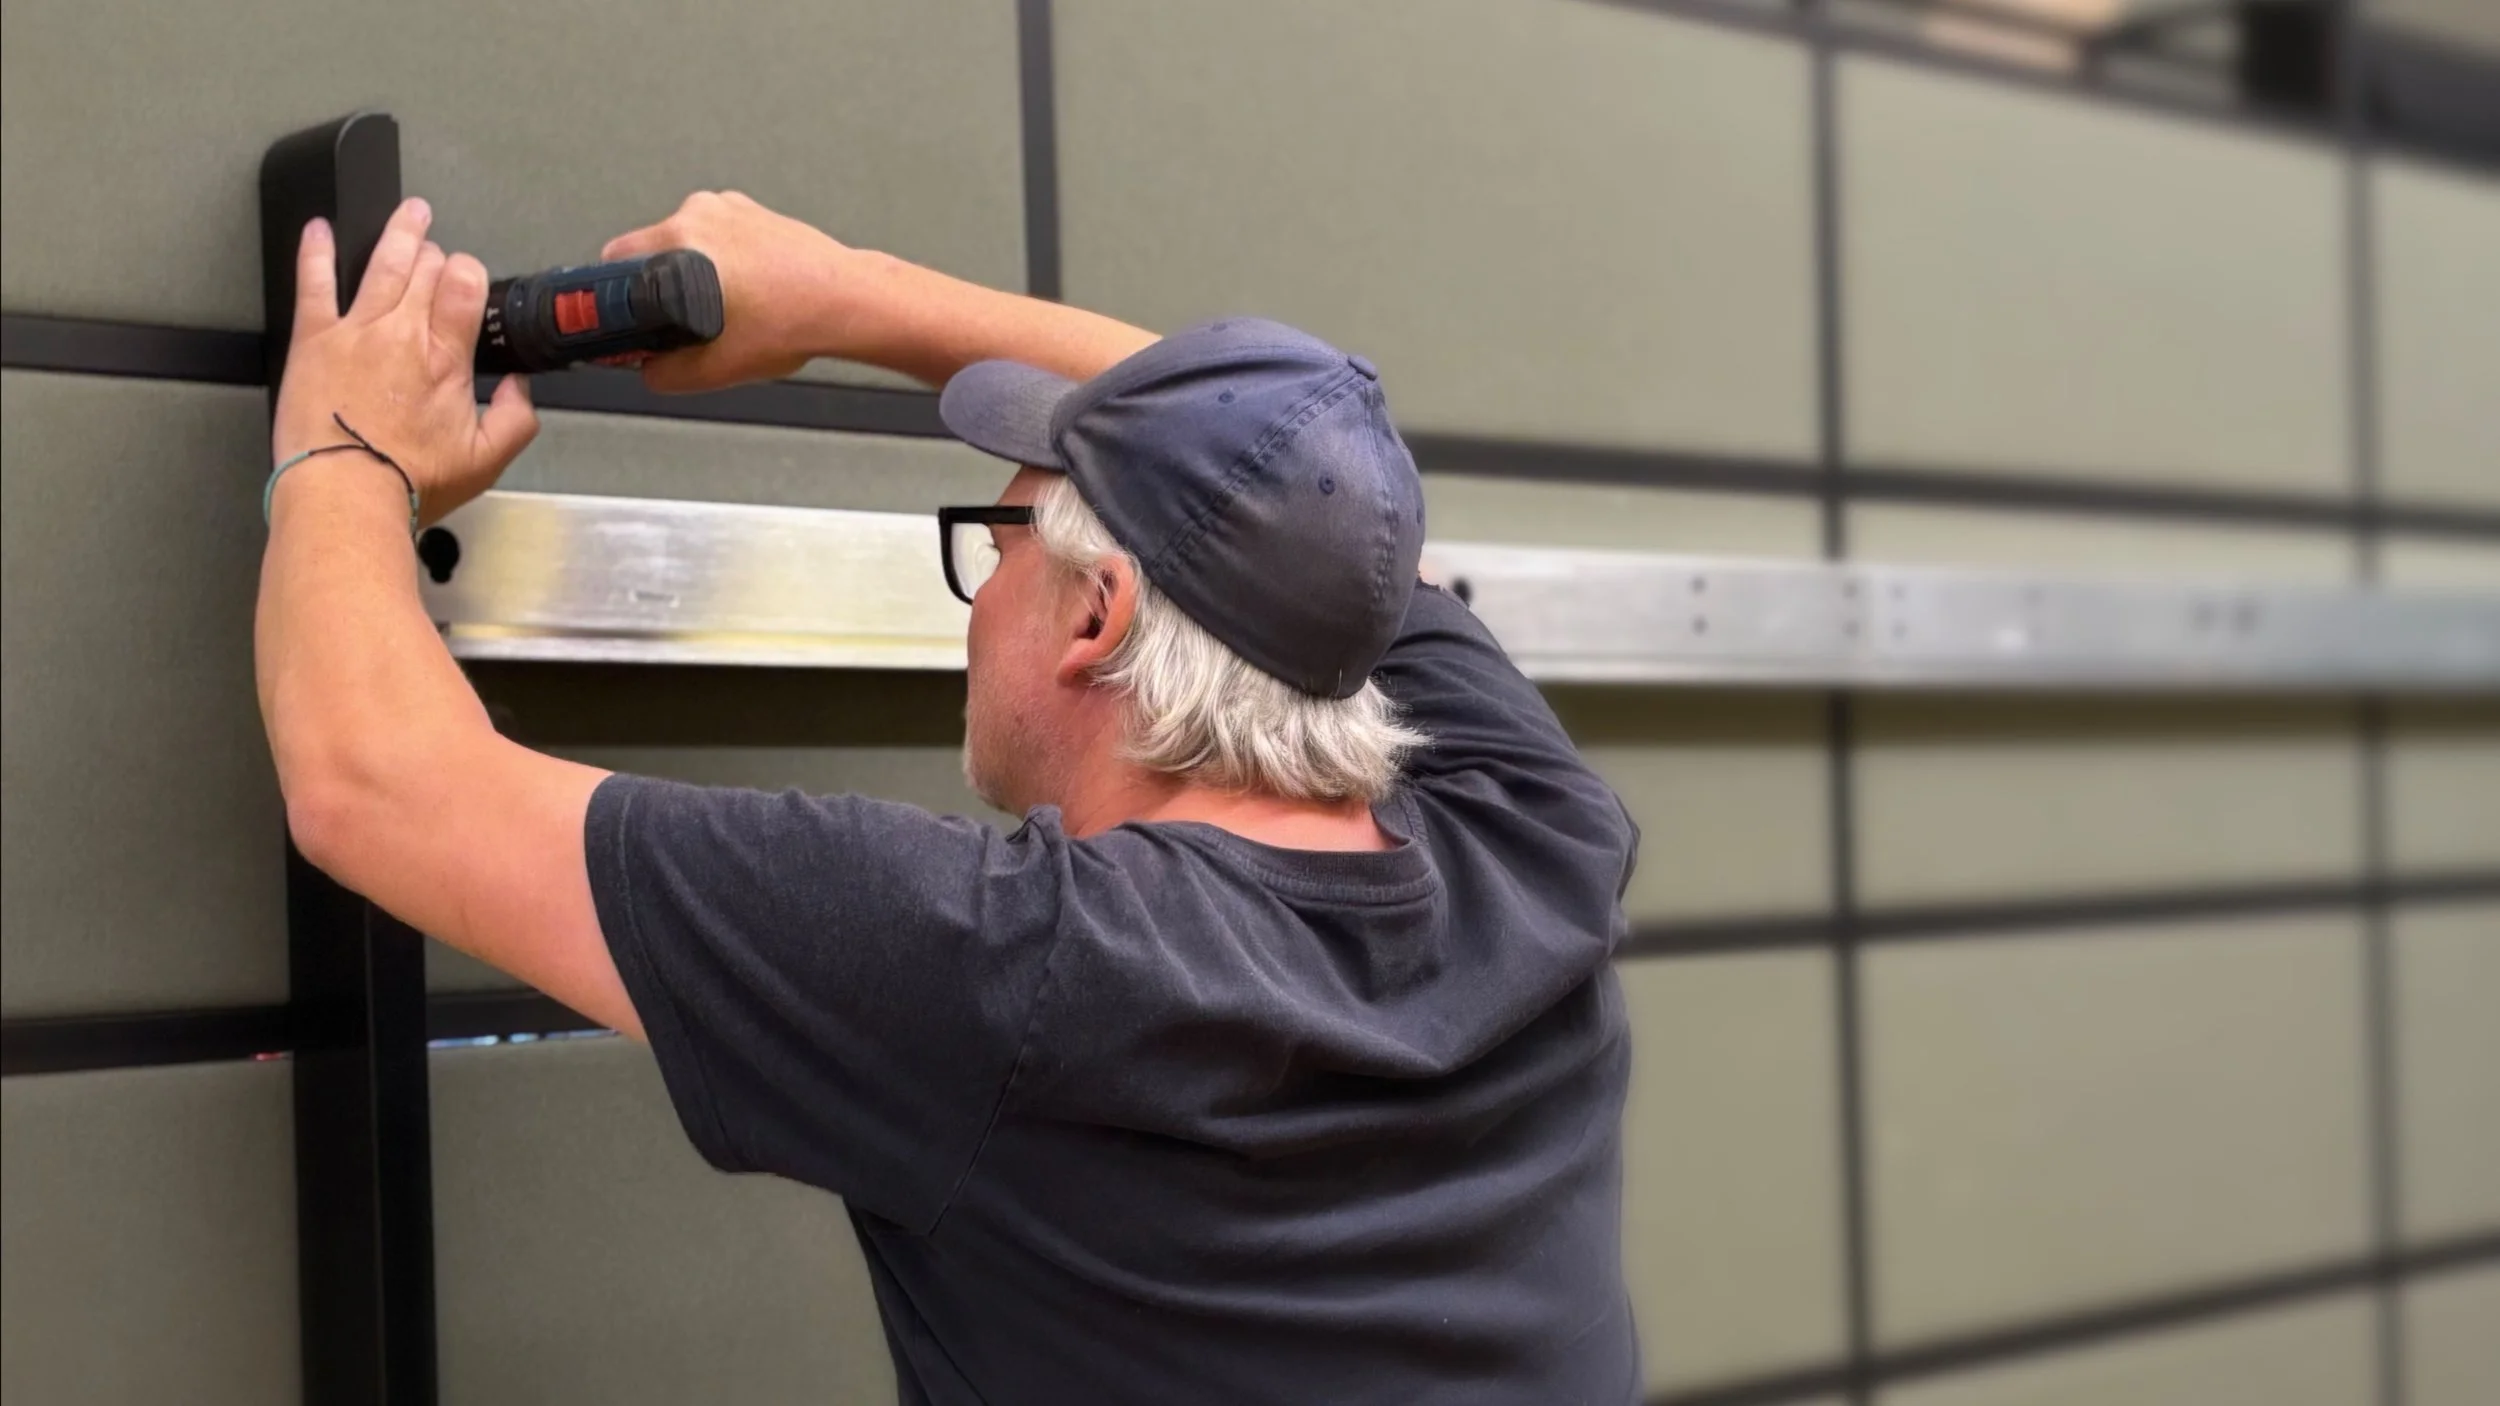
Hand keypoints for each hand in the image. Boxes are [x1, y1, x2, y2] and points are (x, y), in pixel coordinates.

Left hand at [273, 198, 537, 526]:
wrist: (345, 493)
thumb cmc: (407, 481)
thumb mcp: (485, 461)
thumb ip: (517, 420)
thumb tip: (520, 390)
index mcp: (446, 358)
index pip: (465, 286)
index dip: (468, 272)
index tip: (467, 277)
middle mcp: (403, 334)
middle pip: (425, 268)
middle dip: (435, 252)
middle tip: (437, 246)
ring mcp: (356, 331)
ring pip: (381, 262)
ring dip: (398, 232)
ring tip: (408, 213)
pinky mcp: (314, 340)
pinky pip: (314, 282)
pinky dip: (316, 251)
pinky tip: (318, 230)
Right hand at [600, 191, 863, 392]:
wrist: (846, 301)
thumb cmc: (796, 321)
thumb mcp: (717, 367)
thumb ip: (666, 373)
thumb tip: (647, 370)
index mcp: (682, 242)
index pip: (613, 259)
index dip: (610, 293)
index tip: (618, 310)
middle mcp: (700, 214)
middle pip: (647, 250)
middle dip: (654, 286)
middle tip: (680, 318)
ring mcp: (727, 207)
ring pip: (682, 242)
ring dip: (688, 271)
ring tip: (723, 306)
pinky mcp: (750, 210)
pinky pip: (714, 235)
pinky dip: (719, 258)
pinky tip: (743, 287)